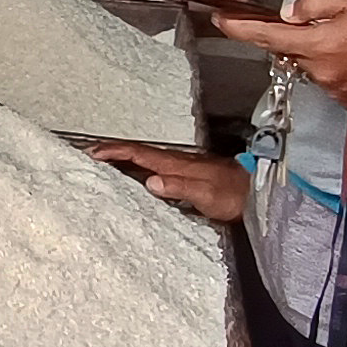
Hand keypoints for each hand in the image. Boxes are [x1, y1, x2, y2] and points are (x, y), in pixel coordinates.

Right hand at [89, 143, 249, 222]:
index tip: (94, 152)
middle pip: (138, 153)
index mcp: (175, 165)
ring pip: (145, 161)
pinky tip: (137, 178)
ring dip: (124, 160)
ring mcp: (181, 169)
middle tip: (91, 155)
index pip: (139, 153)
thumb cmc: (232, 194)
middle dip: (113, 152)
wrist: (255, 193)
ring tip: (105, 164)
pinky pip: (155, 169)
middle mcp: (175, 163)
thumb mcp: (205, 193)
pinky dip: (139, 169)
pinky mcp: (186, 177)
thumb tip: (150, 182)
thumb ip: (178, 187)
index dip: (115, 151)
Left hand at [217, 0, 346, 109]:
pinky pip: (329, 79)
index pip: (269, 38)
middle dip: (297, 34)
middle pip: (290, 53)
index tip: (221, 21)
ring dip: (319, 49)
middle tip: (326, 17)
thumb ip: (318, 4)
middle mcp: (326, 74)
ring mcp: (339, 91)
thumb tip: (290, 14)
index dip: (241, 30)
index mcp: (324, 45)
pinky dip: (335, 64)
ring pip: (310, 66)